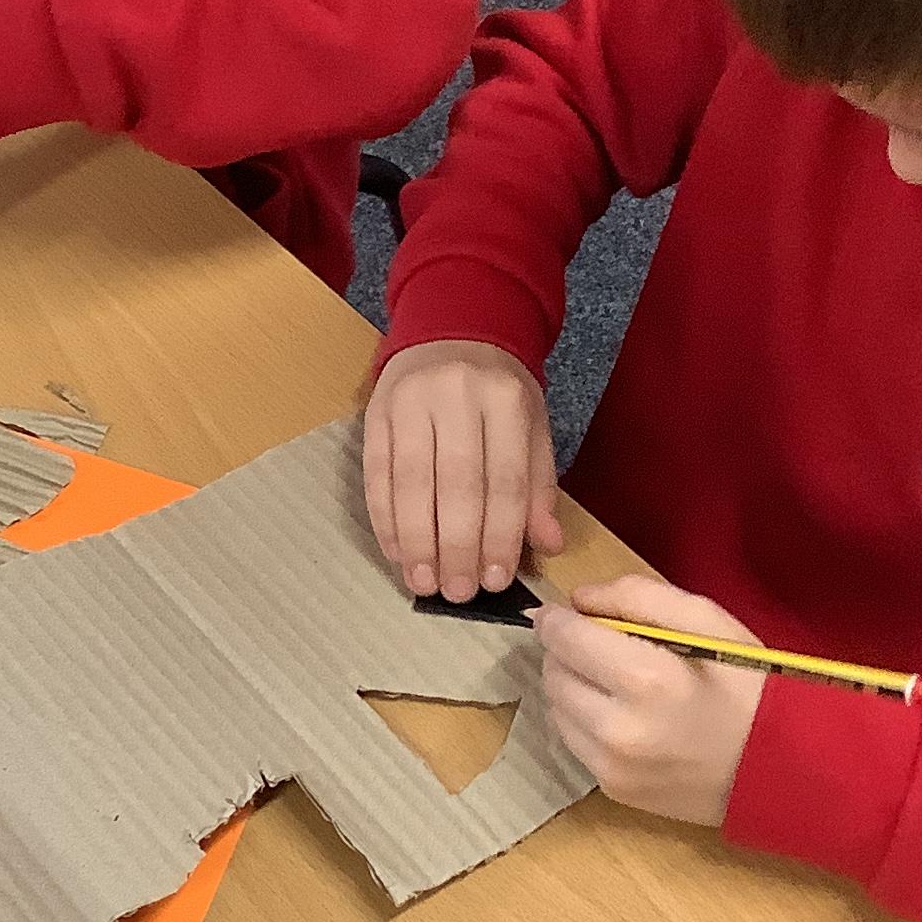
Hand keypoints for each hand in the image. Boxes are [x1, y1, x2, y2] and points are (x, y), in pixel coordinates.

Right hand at [363, 339, 563, 600]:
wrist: (452, 329)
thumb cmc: (498, 390)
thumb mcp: (533, 426)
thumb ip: (538, 485)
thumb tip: (546, 545)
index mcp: (504, 400)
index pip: (504, 480)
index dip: (499, 536)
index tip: (495, 580)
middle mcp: (455, 397)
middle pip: (456, 485)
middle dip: (456, 546)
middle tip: (458, 592)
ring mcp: (409, 403)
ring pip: (410, 483)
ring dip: (416, 542)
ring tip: (424, 583)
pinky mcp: (375, 414)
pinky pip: (377, 476)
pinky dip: (386, 520)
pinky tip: (398, 552)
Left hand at [535, 574, 763, 828]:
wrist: (782, 767)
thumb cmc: (751, 685)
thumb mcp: (708, 621)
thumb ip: (638, 597)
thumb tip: (579, 599)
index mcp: (646, 679)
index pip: (564, 638)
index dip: (555, 620)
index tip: (560, 612)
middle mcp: (619, 728)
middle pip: (553, 674)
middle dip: (564, 652)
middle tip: (593, 644)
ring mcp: (613, 766)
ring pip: (555, 710)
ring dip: (571, 687)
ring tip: (610, 680)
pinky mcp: (615, 790)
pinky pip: (574, 743)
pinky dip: (584, 721)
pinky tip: (621, 714)